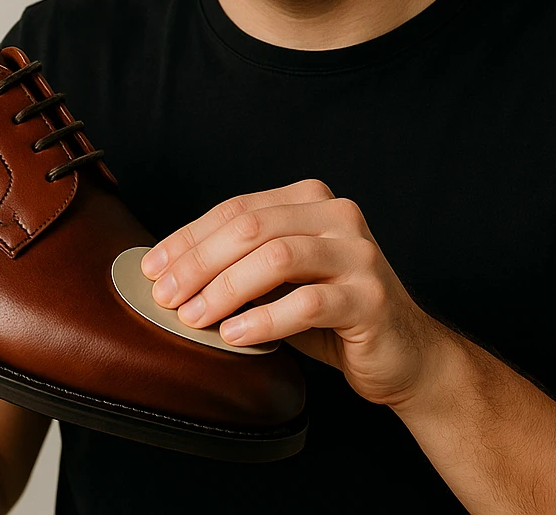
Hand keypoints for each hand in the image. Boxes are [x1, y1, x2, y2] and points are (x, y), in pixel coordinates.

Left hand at [139, 178, 448, 408]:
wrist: (403, 353)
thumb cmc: (332, 315)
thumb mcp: (282, 281)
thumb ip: (242, 264)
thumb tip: (169, 272)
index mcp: (312, 200)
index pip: (238, 209)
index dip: (189, 238)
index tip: (152, 268)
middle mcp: (339, 216)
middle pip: (252, 228)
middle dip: (199, 262)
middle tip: (167, 297)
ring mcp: (359, 255)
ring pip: (278, 258)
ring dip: (225, 289)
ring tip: (194, 317)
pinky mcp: (370, 298)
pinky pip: (308, 303)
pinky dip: (264, 320)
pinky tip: (236, 336)